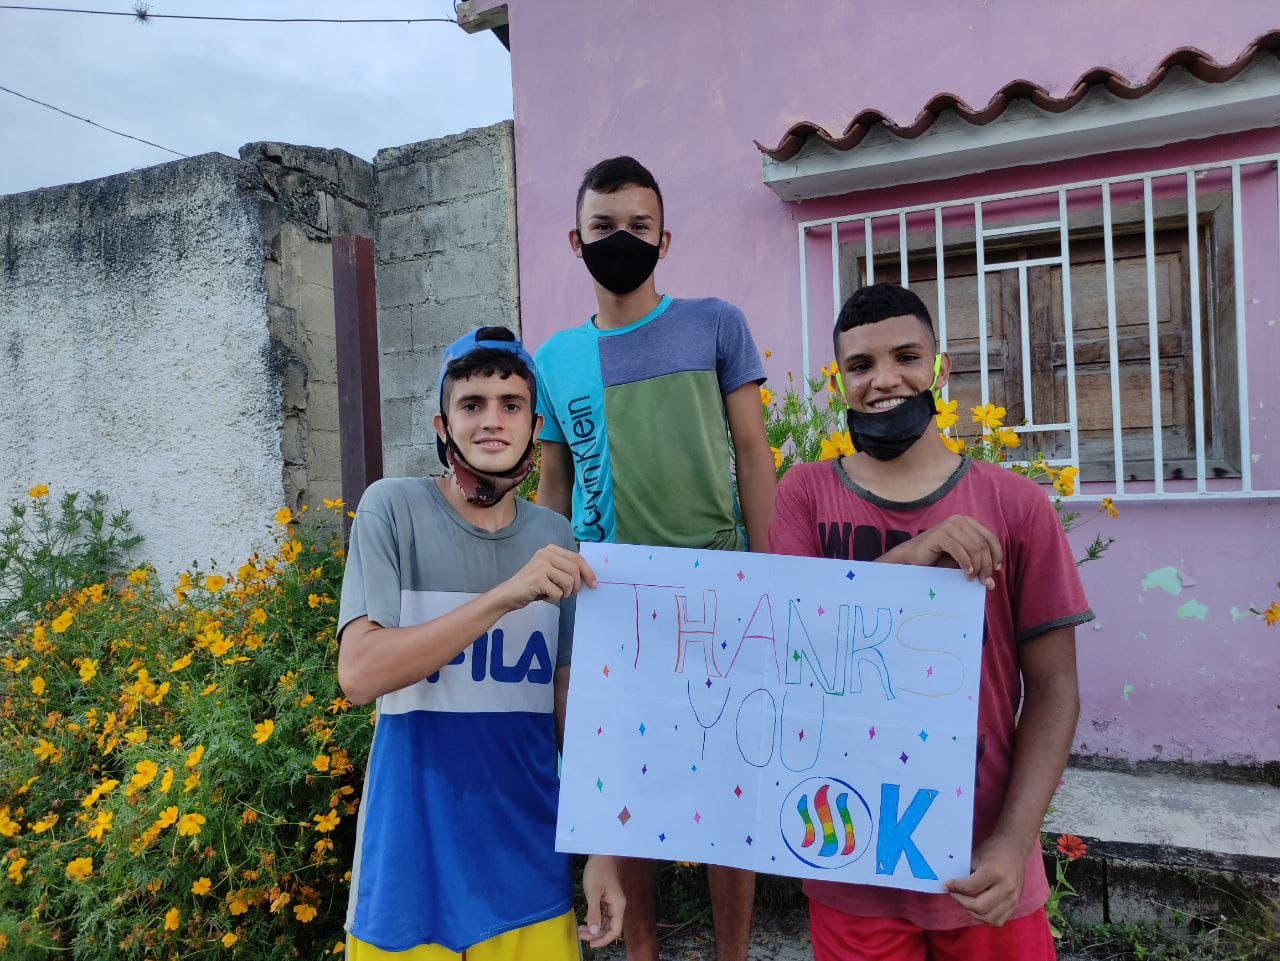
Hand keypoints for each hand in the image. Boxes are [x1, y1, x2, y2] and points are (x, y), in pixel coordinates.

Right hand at [493, 545, 596, 609]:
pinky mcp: (537, 579)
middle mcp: (545, 554)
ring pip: (569, 582)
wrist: (508, 594)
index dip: (588, 572)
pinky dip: (554, 599)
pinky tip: (544, 596)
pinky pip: (558, 593)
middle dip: (576, 586)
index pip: (577, 558)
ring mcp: (541, 565)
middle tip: (569, 594)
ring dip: (565, 593)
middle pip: (575, 570)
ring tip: (554, 594)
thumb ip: (566, 570)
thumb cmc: (532, 586)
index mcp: (550, 550)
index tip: (593, 584)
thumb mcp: (551, 573)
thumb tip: (590, 578)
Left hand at [579, 854, 624, 947]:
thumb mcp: (593, 893)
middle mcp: (618, 906)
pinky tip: (586, 920)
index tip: (590, 944)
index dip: (604, 940)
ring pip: (606, 921)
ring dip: (595, 928)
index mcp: (618, 906)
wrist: (600, 853)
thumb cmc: (597, 871)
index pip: (615, 930)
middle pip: (610, 927)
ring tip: (581, 929)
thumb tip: (594, 932)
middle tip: (581, 934)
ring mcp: (613, 902)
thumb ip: (594, 913)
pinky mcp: (608, 898)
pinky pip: (603, 914)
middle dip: (596, 934)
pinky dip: (595, 919)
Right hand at [880, 515, 1002, 588]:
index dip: (997, 554)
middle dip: (986, 565)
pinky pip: (959, 550)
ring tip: (972, 579)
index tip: (996, 570)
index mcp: (968, 522)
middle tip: (984, 581)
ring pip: (974, 548)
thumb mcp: (963, 562)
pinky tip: (966, 573)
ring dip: (977, 566)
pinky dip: (966, 563)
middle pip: (983, 545)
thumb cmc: (938, 559)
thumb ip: (978, 568)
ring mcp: (949, 526)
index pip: (990, 537)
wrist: (913, 558)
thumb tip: (992, 585)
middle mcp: (960, 520)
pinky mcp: (940, 534)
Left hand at [944, 832, 1027, 925]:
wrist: (1014, 848)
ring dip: (972, 911)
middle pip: (978, 907)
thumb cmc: (992, 850)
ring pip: (988, 917)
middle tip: (954, 893)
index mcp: (995, 873)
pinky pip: (998, 920)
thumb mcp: (976, 857)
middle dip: (961, 901)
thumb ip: (965, 874)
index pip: (970, 888)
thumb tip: (949, 887)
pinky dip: (984, 917)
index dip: (954, 887)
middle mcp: (1006, 888)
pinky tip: (976, 907)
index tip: (946, 885)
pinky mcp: (1016, 904)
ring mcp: (1013, 898)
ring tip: (964, 900)